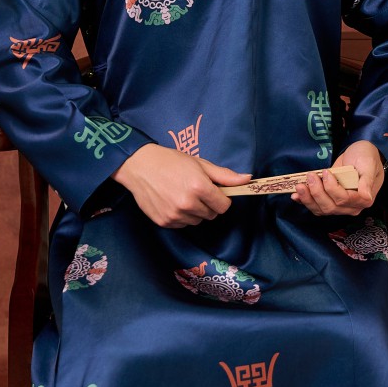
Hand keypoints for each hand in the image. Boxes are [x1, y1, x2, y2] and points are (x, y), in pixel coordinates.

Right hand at [114, 144, 250, 226]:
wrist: (139, 166)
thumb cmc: (171, 161)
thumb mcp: (200, 164)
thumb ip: (224, 175)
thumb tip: (248, 179)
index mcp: (199, 187)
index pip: (224, 206)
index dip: (221, 199)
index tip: (214, 192)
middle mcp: (188, 204)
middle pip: (211, 215)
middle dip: (208, 205)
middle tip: (195, 190)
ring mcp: (175, 215)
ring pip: (197, 221)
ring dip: (195, 211)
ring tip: (182, 194)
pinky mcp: (164, 222)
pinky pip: (183, 224)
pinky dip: (181, 216)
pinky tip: (172, 201)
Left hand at [293, 139, 383, 215]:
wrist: (360, 154)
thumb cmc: (366, 157)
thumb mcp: (368, 164)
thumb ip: (366, 180)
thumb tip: (366, 197)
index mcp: (363, 199)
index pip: (344, 199)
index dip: (332, 188)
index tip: (326, 172)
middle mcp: (352, 206)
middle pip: (330, 207)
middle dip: (317, 192)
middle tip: (310, 176)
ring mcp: (340, 206)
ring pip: (322, 209)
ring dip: (308, 199)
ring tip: (300, 186)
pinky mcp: (330, 201)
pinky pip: (316, 206)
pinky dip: (305, 202)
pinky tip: (295, 196)